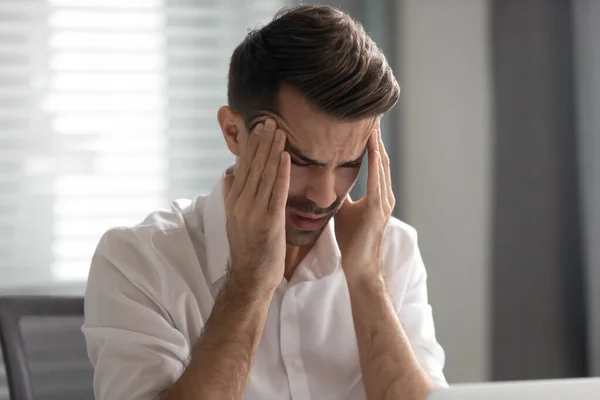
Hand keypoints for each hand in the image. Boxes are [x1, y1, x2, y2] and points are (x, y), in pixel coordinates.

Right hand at [223, 119, 289, 289]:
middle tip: (270, 121)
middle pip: (253, 167)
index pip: (243, 167)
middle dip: (262, 142)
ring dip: (272, 151)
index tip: (258, 128)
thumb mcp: (234, 218)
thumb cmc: (248, 247)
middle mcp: (241, 203)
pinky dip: (281, 173)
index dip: (251, 146)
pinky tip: (286, 157)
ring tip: (279, 132)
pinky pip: (276, 192)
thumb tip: (229, 173)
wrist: (252, 276)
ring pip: (264, 175)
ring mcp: (254, 212)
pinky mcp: (269, 221)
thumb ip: (232, 195)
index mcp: (233, 201)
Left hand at [334, 124, 394, 280]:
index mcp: (378, 194)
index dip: (372, 143)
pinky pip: (377, 181)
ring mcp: (384, 201)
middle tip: (372, 114)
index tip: (367, 123)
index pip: (376, 162)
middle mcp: (385, 195)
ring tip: (373, 124)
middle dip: (377, 137)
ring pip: (382, 166)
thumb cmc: (352, 241)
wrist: (360, 265)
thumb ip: (343, 196)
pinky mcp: (378, 209)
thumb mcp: (345, 211)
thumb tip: (331, 183)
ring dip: (378, 144)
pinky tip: (373, 148)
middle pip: (382, 159)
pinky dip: (375, 164)